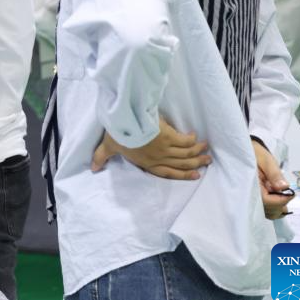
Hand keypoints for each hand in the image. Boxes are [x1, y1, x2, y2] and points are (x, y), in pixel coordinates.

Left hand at [91, 116, 210, 179]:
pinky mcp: (169, 136)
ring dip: (197, 151)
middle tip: (207, 162)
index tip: (195, 175)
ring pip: (186, 152)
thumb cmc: (117, 135)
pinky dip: (190, 139)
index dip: (182, 175)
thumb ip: (101, 157)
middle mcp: (159, 158)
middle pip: (181, 163)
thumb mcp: (108, 147)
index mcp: (147, 163)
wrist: (125, 123)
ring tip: (206, 150)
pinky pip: (184, 140)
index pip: (168, 172)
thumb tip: (93, 168)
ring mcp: (166, 148)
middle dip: (195, 163)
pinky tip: (195, 136)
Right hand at [253, 140, 293, 219]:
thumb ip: (274, 174)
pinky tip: (277, 199)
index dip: (281, 200)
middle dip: (281, 203)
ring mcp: (250, 198)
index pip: (267, 201)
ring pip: (267, 212)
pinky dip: (273, 208)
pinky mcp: (254, 199)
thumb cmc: (255, 153)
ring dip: (278, 207)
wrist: (246, 150)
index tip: (291, 193)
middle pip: (268, 210)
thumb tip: (284, 187)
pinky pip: (265, 210)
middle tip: (286, 192)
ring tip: (281, 195)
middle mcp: (249, 195)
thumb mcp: (266, 160)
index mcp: (251, 185)